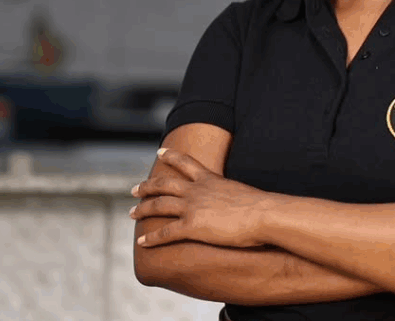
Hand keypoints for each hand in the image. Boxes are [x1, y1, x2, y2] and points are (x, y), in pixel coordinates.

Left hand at [131, 149, 272, 248]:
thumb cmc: (260, 206)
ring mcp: (192, 208)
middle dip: (147, 186)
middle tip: (134, 189)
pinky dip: (151, 238)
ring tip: (132, 213)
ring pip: (159, 205)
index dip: (171, 156)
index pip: (186, 162)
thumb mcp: (242, 193)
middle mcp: (197, 190)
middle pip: (164, 184)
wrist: (263, 214)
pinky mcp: (192, 227)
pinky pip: (165, 232)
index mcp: (210, 179)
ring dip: (142, 209)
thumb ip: (233, 195)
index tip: (159, 151)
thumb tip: (239, 201)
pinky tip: (141, 242)